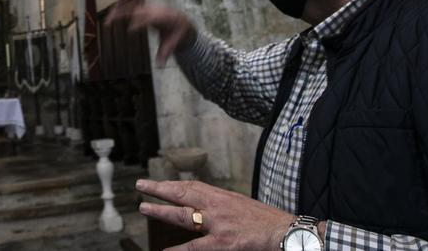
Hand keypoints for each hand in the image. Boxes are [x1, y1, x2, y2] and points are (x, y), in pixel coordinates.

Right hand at [109, 1, 195, 65]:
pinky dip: (120, 8)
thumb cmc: (177, 33)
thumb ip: (166, 54)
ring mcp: (150, 6)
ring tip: (107, 20)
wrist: (182, 21)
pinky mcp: (144, 6)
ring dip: (118, 10)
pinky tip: (110, 14)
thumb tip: (160, 67)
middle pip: (138, 9)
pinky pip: (131, 5)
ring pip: (132, 5)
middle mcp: (156, 9)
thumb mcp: (174, 43)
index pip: (151, 18)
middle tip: (110, 23)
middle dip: (123, 14)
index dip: (141, 22)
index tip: (130, 30)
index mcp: (166, 17)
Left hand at [136, 179, 293, 249]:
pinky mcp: (222, 243)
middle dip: (160, 189)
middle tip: (141, 185)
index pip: (192, 186)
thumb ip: (224, 207)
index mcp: (223, 197)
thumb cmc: (268, 222)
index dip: (173, 184)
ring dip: (161, 211)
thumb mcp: (243, 207)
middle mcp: (217, 206)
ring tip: (144, 208)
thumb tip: (208, 209)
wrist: (286, 232)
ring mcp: (217, 224)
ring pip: (183, 215)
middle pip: (183, 194)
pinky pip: (194, 248)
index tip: (159, 183)